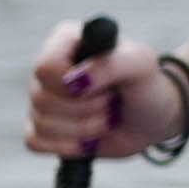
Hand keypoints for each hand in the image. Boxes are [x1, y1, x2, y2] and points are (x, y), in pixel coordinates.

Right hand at [23, 19, 183, 160]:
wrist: (152, 118)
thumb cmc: (146, 84)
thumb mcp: (140, 64)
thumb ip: (110, 65)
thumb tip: (75, 83)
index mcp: (66, 41)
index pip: (45, 66)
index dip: (70, 84)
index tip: (99, 87)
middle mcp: (48, 68)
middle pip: (42, 98)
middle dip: (85, 109)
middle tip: (111, 102)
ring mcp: (43, 99)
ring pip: (41, 123)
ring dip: (84, 129)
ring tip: (107, 118)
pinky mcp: (43, 128)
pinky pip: (35, 142)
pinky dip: (66, 146)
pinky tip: (88, 140)